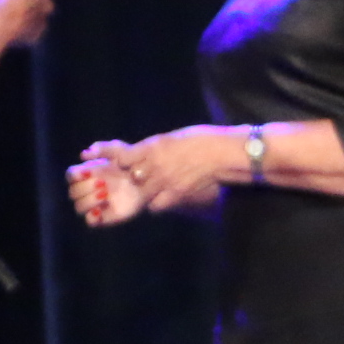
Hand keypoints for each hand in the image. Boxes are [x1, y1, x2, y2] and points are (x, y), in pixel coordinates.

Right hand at [67, 141, 146, 227]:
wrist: (147, 179)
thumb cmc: (130, 161)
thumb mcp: (118, 150)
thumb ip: (102, 148)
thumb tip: (84, 154)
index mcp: (86, 173)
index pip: (71, 176)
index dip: (75, 175)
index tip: (88, 172)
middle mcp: (88, 190)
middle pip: (73, 192)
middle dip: (85, 188)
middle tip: (103, 183)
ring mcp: (95, 204)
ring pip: (79, 207)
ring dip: (89, 201)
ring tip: (105, 194)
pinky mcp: (104, 216)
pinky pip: (90, 221)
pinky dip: (92, 218)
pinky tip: (100, 210)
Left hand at [107, 125, 231, 214]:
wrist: (220, 153)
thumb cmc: (199, 140)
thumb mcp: (170, 138)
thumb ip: (153, 148)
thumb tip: (140, 154)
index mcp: (153, 147)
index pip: (123, 159)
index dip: (124, 163)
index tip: (128, 163)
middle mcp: (155, 164)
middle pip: (131, 178)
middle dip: (134, 178)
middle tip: (142, 178)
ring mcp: (165, 180)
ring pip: (141, 193)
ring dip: (145, 192)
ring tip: (154, 189)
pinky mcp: (176, 194)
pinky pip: (156, 205)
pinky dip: (157, 203)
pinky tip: (163, 197)